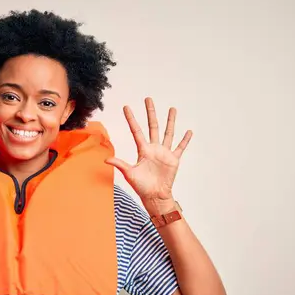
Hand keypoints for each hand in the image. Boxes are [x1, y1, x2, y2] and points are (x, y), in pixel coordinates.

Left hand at [105, 97, 191, 213]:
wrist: (154, 196)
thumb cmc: (141, 186)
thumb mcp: (129, 174)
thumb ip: (119, 164)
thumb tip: (105, 159)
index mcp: (142, 150)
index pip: (136, 131)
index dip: (131, 119)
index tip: (126, 107)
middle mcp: (153, 148)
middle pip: (152, 126)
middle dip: (150, 113)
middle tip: (148, 99)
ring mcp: (164, 153)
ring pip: (168, 133)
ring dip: (170, 121)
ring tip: (172, 109)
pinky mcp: (174, 159)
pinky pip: (180, 147)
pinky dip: (185, 140)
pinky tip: (189, 131)